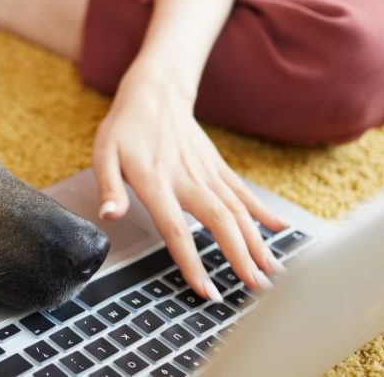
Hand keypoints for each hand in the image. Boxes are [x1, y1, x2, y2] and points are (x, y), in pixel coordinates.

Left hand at [93, 57, 287, 300]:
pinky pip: (243, 192)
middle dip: (240, 257)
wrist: (154, 93)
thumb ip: (109, 188)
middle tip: (257, 289)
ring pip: (238, 211)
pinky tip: (280, 230)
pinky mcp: (217, 166)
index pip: (176, 230)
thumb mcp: (103, 154)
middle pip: (220, 223)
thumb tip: (109, 216)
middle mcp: (188, 179)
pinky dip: (262, 211)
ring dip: (257, 242)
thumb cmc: (125, 129)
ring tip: (272, 271)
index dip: (191, 262)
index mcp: (156, 182)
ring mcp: (207, 173)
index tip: (206, 290)